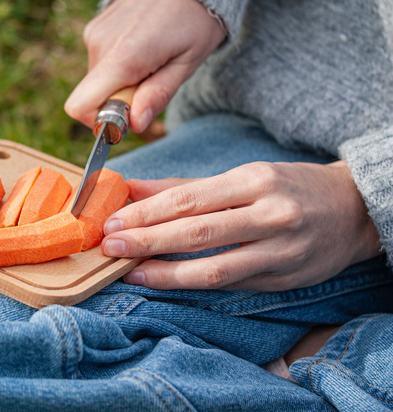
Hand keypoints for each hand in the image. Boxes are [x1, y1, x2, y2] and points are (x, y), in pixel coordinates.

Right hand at [64, 0, 225, 132]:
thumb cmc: (193, 21)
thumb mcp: (187, 63)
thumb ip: (158, 95)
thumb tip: (134, 124)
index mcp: (124, 56)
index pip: (81, 106)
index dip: (100, 121)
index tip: (129, 116)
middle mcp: (101, 44)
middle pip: (93, 96)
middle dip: (120, 101)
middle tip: (153, 81)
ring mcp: (95, 34)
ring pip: (98, 80)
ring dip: (122, 82)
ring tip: (151, 60)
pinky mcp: (95, 28)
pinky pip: (100, 63)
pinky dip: (119, 65)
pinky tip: (142, 48)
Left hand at [102, 161, 381, 290]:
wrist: (352, 210)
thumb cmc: (286, 187)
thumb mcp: (240, 176)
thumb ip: (183, 188)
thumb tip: (131, 190)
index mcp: (254, 180)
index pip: (189, 199)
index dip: (146, 213)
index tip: (113, 222)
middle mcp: (269, 214)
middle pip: (197, 232)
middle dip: (147, 241)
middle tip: (110, 246)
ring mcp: (279, 251)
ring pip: (214, 268)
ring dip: (165, 274)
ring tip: (130, 272)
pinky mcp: (283, 279)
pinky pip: (231, 285)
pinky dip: (194, 285)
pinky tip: (167, 282)